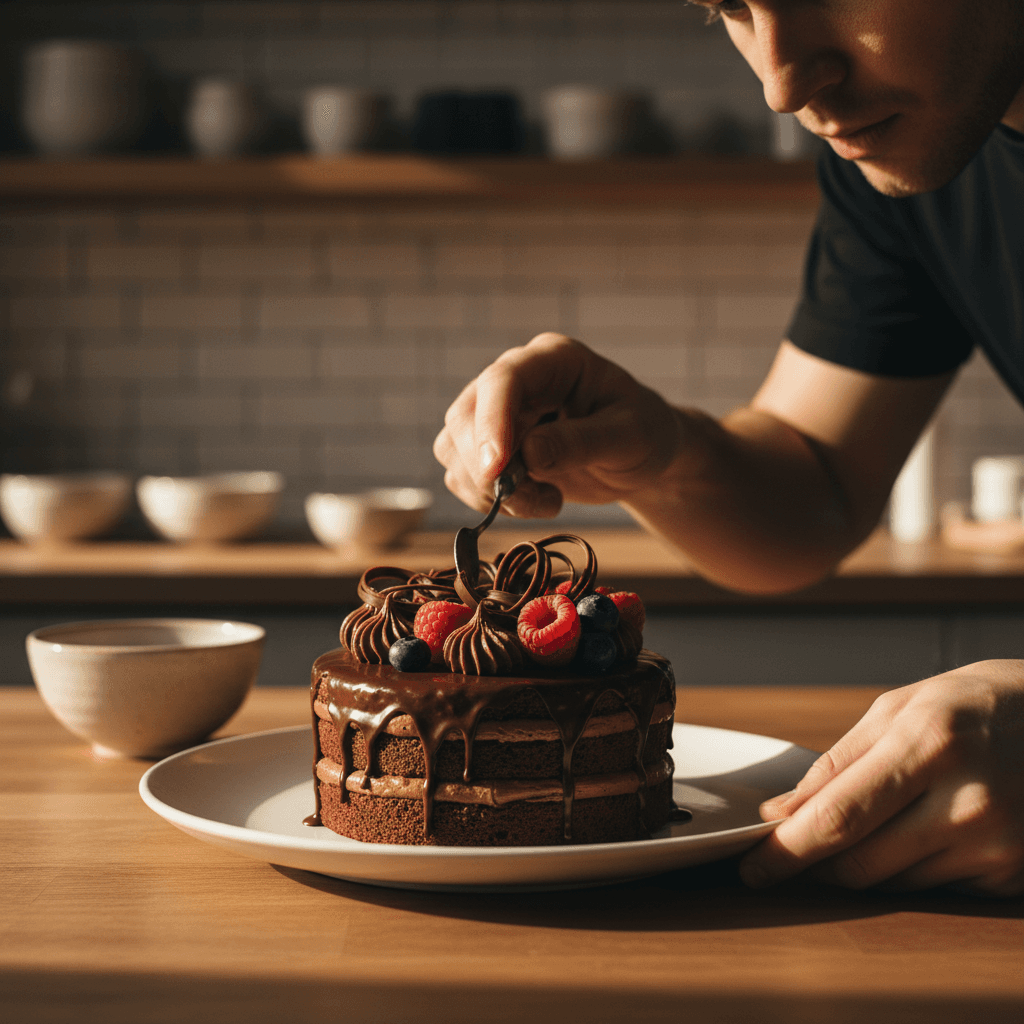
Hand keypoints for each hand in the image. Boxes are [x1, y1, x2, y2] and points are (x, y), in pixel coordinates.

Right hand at [433, 333, 682, 517]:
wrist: (641, 458)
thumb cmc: (645, 436)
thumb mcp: (631, 438)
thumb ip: (584, 442)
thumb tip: (529, 455)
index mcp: (553, 360)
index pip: (504, 380)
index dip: (492, 423)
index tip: (497, 470)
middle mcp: (516, 379)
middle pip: (466, 416)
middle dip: (490, 469)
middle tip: (539, 499)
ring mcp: (496, 412)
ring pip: (455, 449)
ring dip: (490, 490)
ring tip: (546, 500)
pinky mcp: (487, 447)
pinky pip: (461, 475)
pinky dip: (488, 500)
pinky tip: (534, 500)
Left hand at [739, 661, 1023, 895]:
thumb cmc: (976, 704)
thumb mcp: (901, 708)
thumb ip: (837, 764)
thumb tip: (782, 814)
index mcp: (928, 745)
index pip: (839, 819)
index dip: (787, 852)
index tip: (753, 869)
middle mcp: (966, 802)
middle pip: (859, 864)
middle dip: (816, 862)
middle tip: (794, 848)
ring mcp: (997, 845)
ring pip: (892, 883)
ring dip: (864, 862)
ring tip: (879, 817)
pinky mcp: (1013, 874)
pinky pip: (933, 888)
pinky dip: (910, 867)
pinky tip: (926, 828)